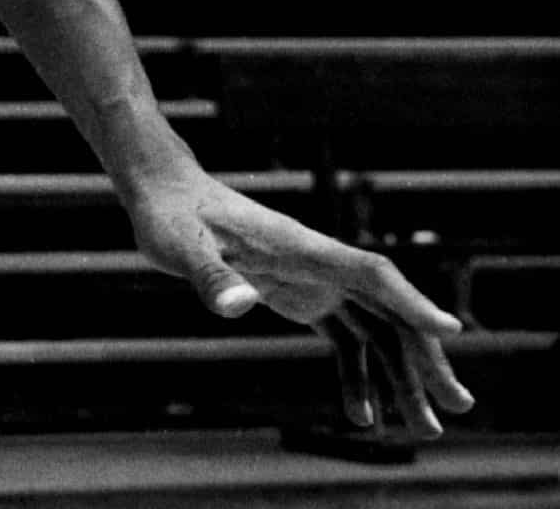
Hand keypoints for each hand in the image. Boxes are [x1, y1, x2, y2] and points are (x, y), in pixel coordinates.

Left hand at [126, 161, 474, 436]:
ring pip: (375, 330)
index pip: (371, 274)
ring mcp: (313, 279)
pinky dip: (359, 374)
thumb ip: (211, 277)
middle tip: (456, 408)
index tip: (451, 331)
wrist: (163, 192)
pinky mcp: (299, 294)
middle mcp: (320, 263)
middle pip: (388, 312)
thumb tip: (239, 305)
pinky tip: (363, 415)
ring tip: (425, 428)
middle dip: (424, 359)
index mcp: (302, 248)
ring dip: (402, 376)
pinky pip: (344, 337)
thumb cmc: (171, 215)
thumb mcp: (180, 247)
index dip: (411, 302)